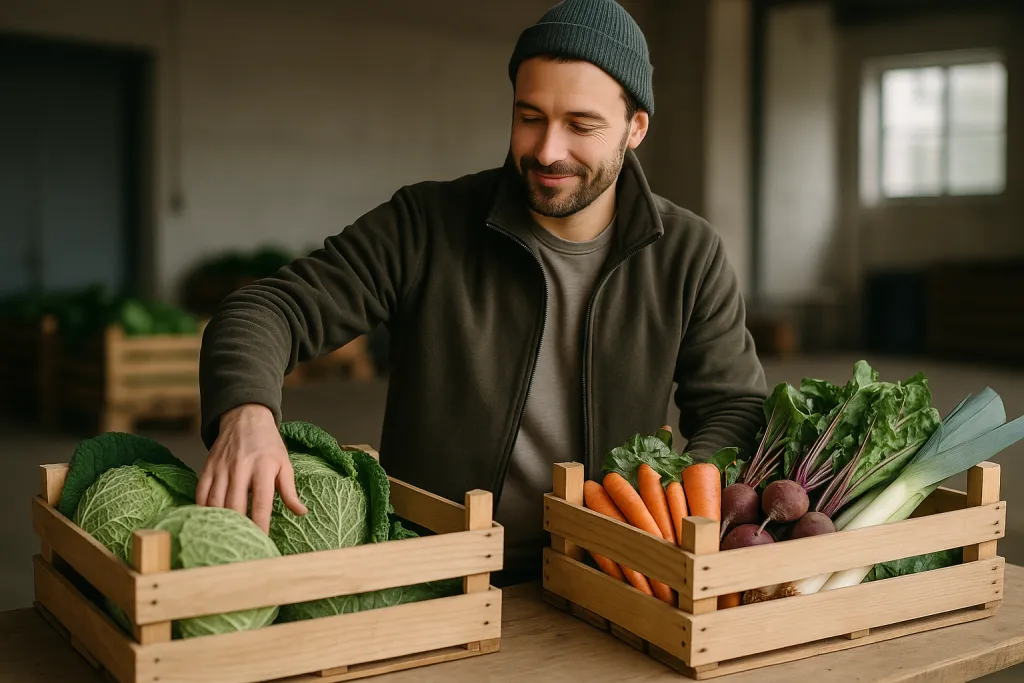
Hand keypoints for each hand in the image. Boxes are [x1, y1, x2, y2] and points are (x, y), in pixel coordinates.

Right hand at [196, 403, 306, 532]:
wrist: (245, 418)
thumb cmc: (269, 444)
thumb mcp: (285, 464)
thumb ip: (290, 490)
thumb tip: (301, 512)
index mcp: (264, 468)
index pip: (261, 504)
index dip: (261, 525)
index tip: (262, 541)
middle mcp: (241, 468)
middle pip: (235, 506)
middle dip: (238, 528)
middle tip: (241, 544)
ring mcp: (222, 468)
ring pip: (215, 502)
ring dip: (220, 521)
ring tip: (225, 536)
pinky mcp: (208, 467)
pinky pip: (201, 493)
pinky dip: (203, 509)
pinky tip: (209, 520)